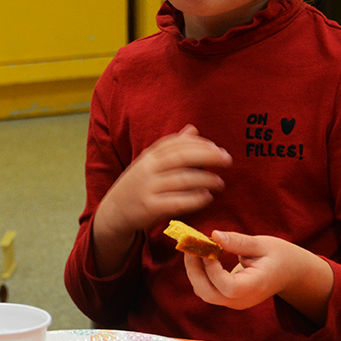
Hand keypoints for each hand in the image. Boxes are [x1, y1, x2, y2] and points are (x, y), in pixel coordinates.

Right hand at [91, 126, 231, 274]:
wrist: (113, 212)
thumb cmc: (138, 185)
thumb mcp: (150, 163)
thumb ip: (171, 147)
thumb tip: (193, 129)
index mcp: (149, 156)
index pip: (176, 143)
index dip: (199, 144)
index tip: (218, 148)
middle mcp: (147, 169)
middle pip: (181, 157)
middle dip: (207, 156)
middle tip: (227, 160)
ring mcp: (147, 188)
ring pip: (182, 180)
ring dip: (205, 180)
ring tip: (220, 183)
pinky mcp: (149, 208)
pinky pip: (176, 202)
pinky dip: (194, 199)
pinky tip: (207, 197)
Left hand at [184, 230, 334, 322]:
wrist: (290, 273)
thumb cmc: (280, 256)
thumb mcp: (263, 244)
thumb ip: (238, 242)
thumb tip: (214, 235)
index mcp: (255, 287)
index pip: (228, 287)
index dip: (213, 269)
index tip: (209, 247)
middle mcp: (242, 300)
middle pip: (208, 294)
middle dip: (194, 269)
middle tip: (192, 245)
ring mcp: (233, 302)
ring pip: (203, 292)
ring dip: (194, 270)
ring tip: (196, 246)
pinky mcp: (227, 297)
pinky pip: (206, 289)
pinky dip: (199, 272)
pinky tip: (203, 254)